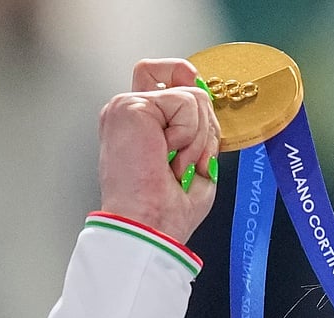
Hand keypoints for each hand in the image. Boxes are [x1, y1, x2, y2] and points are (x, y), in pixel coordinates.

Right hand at [97, 59, 220, 243]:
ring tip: (175, 164)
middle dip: (204, 121)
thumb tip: (206, 97)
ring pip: (192, 95)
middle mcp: (129, 110)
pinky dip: (188, 135)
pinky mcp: (131, 106)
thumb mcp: (193, 161)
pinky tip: (167, 156)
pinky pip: (185, 103)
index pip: (163, 76)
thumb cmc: (165, 208)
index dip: (187, 79)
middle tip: (190, 159)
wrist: (149, 226)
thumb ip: (196, 127)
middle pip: (181, 75)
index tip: (203, 108)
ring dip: (197, 138)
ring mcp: (127, 105)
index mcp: (139, 124)